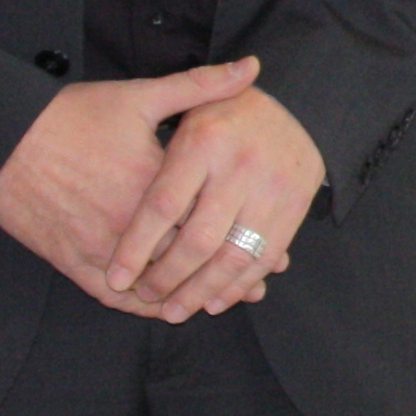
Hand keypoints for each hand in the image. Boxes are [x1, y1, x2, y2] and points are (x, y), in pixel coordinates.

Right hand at [0, 59, 265, 307]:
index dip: (244, 237)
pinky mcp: (70, 260)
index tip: (276, 249)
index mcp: (155, 182)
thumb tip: (251, 67)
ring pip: (151, 284)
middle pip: (187, 258)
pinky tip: (160, 306)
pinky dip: (138, 305)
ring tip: (217, 301)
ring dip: (185, 295)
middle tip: (257, 284)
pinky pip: (110, 295)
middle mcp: (130, 220)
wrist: (2, 138)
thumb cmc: (71, 115)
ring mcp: (98, 245)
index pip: (210, 219)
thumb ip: (200, 87)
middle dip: (223, 272)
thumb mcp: (140, 95)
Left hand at [108, 84, 326, 320]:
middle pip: (198, 239)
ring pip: (232, 256)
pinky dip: (238, 285)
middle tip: (145, 295)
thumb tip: (113, 162)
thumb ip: (152, 137)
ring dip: (201, 291)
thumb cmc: (228, 110)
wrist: (302, 106)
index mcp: (205, 141)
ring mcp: (273, 189)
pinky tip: (215, 301)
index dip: (137, 247)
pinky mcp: (295, 207)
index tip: (116, 277)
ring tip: (174, 311)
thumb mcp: (190, 104)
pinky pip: (263, 257)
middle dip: (168, 277)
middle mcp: (241, 166)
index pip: (163, 205)